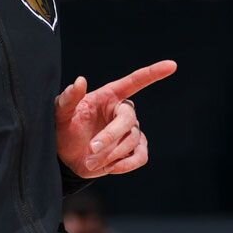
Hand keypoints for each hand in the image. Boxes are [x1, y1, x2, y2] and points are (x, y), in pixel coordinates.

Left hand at [55, 60, 176, 177]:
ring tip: (91, 161)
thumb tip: (80, 81)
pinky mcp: (135, 150)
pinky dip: (125, 164)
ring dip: (110, 153)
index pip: (134, 82)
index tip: (172, 65)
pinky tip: (110, 167)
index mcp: (109, 97)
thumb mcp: (60, 114)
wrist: (67, 158)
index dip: (153, 73)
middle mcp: (123, 112)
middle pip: (129, 120)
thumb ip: (68, 98)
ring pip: (131, 141)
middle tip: (91, 150)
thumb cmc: (64, 130)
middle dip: (110, 136)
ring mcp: (131, 132)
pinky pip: (140, 157)